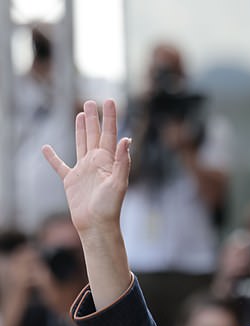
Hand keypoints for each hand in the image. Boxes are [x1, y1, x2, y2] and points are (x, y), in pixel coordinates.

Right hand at [42, 100, 130, 236]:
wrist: (97, 225)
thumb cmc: (110, 206)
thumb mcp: (119, 182)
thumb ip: (122, 161)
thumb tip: (126, 139)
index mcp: (108, 161)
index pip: (110, 134)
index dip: (110, 117)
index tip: (109, 100)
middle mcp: (97, 162)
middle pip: (95, 135)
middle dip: (94, 118)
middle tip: (91, 101)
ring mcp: (83, 170)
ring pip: (81, 144)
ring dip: (81, 130)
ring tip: (80, 114)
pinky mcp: (70, 181)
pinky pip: (59, 166)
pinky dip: (52, 157)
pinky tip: (46, 148)